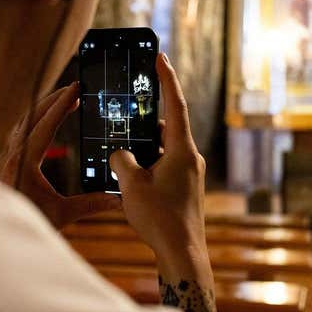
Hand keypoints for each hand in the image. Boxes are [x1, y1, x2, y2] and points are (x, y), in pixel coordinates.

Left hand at [0, 82, 121, 228]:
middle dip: (54, 99)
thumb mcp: (62, 215)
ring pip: (24, 121)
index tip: (76, 88)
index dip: (62, 104)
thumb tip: (119, 200)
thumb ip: (91, 204)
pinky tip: (43, 122)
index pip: (45, 124)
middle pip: (32, 115)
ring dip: (43, 108)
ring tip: (63, 100)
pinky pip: (20, 132)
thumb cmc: (27, 225)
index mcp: (25, 161)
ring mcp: (7, 157)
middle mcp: (13, 155)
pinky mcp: (7, 162)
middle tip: (74, 87)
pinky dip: (34, 120)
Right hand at [109, 54, 208, 279]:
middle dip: (146, 120)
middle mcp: (191, 159)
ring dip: (145, 147)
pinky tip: (130, 176)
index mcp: (182, 150)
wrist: (182, 254)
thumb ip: (122, 160)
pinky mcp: (185, 189)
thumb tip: (121, 154)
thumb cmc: (160, 219)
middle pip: (167, 128)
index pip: (175, 104)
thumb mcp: (131, 185)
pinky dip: (149, 164)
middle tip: (128, 110)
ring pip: (164, 149)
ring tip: (121, 151)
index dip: (167, 79)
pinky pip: (165, 166)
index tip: (160, 57)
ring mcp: (190, 175)